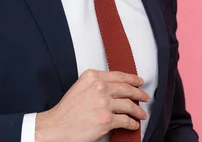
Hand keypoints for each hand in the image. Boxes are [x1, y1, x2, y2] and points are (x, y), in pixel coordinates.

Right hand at [34, 69, 149, 141]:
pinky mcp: (107, 119)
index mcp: (93, 77)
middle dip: (139, 93)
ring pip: (129, 105)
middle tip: (145, 96)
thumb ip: (96, 84)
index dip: (132, 78)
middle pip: (127, 89)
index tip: (139, 81)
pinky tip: (134, 124)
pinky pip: (125, 121)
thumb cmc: (66, 111)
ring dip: (138, 111)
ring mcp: (104, 103)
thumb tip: (114, 88)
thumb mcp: (80, 87)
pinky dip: (132, 124)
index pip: (119, 75)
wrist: (57, 127)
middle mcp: (99, 87)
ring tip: (142, 114)